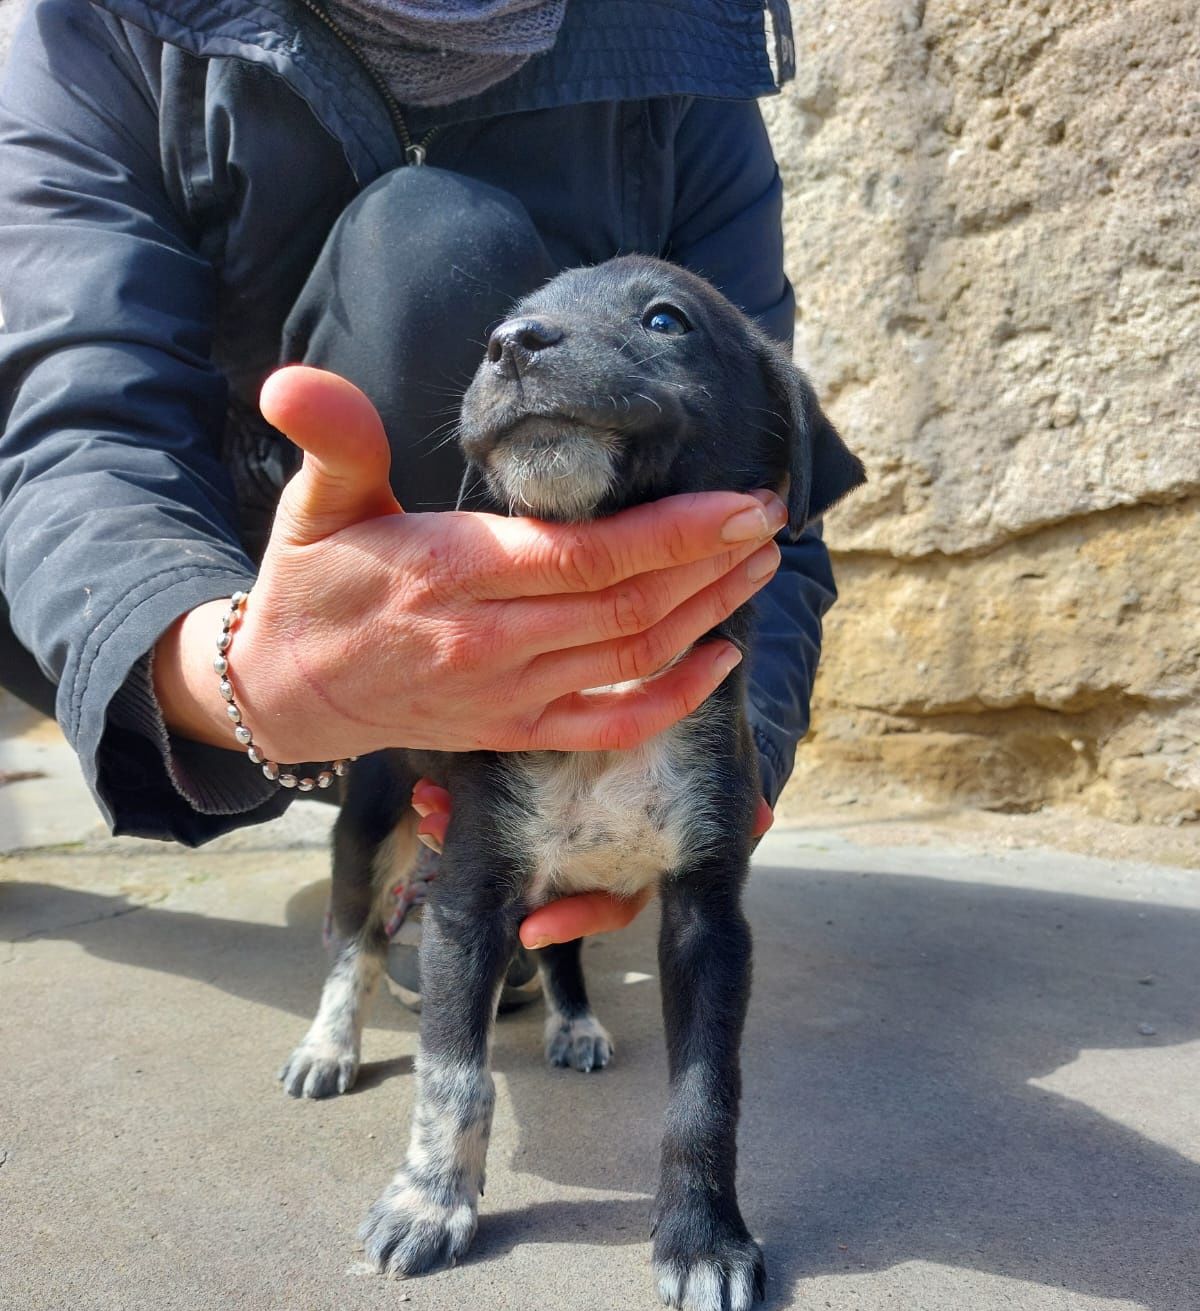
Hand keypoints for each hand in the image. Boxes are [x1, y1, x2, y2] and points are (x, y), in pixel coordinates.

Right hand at [153, 366, 785, 760]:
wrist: (286, 693)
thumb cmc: (312, 586)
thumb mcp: (313, 504)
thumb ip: (333, 439)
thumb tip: (293, 380)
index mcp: (453, 572)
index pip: (587, 555)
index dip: (677, 531)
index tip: (744, 501)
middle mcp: (492, 641)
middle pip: (629, 607)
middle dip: (713, 564)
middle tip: (770, 520)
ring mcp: (509, 695)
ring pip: (632, 659)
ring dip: (707, 615)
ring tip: (759, 568)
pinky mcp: (515, 731)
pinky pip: (611, 727)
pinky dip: (673, 699)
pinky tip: (721, 660)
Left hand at [412, 778, 773, 947]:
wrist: (684, 717)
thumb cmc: (703, 751)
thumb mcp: (715, 772)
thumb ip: (735, 793)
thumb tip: (764, 814)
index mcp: (635, 860)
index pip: (609, 906)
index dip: (575, 919)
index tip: (531, 930)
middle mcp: (592, 852)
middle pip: (539, 879)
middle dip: (493, 869)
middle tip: (447, 850)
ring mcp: (558, 827)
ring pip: (506, 848)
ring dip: (463, 834)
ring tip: (428, 816)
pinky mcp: (527, 790)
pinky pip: (489, 807)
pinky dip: (461, 800)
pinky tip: (429, 788)